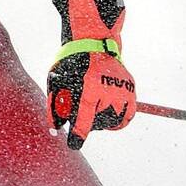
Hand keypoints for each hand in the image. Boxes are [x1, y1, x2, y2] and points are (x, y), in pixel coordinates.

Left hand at [46, 0, 135, 149]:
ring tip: (95, 112)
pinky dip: (119, 119)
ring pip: (115, 121)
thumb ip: (55, 106)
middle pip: (98, 122)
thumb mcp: (57, 81)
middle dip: (88, 122)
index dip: (78, 136)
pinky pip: (129, 114)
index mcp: (89, 89)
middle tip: (82, 112)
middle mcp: (108, 90)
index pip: (84, 121)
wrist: (94, 40)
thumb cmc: (71, 62)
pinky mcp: (131, 87)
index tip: (73, 145)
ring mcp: (122, 89)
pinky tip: (108, 113)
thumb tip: (56, 129)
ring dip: (104, 122)